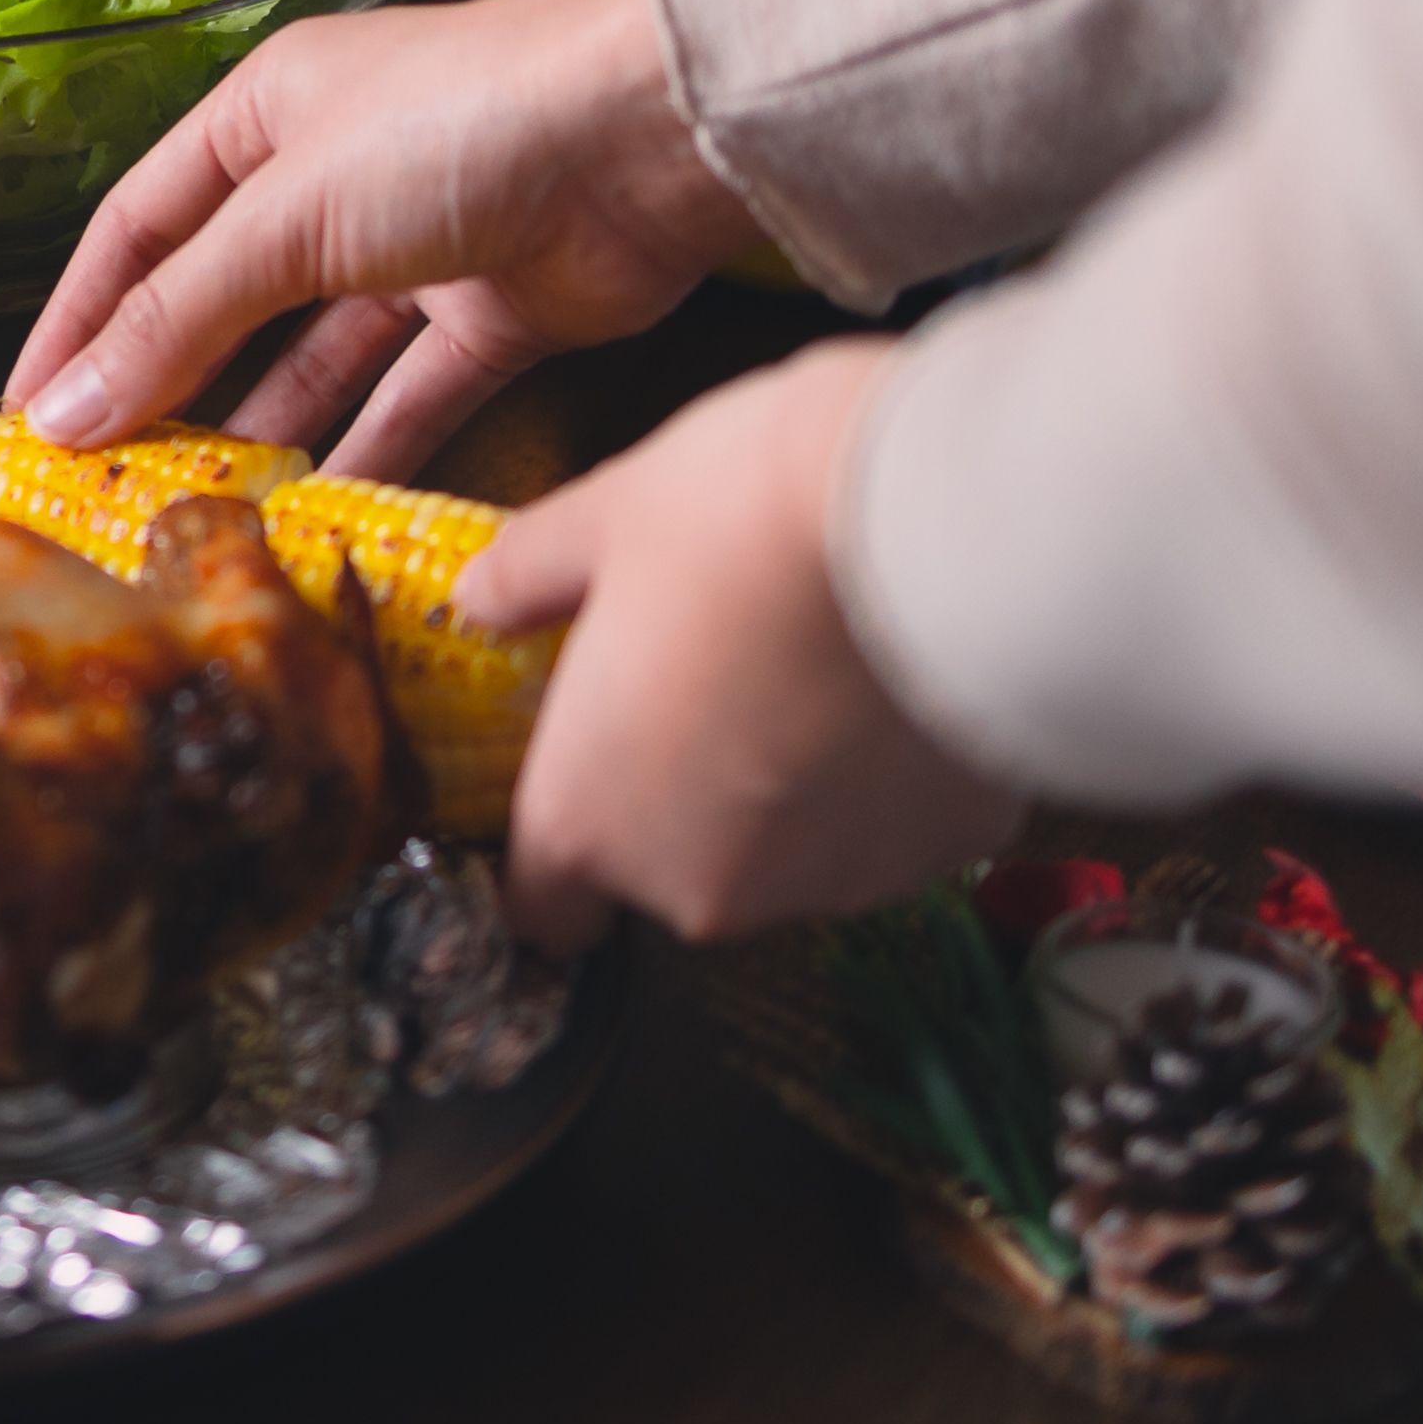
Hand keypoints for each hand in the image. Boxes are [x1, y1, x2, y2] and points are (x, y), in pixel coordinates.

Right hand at [10, 0, 750, 478]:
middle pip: (227, 299)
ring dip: (264, 433)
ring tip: (200, 516)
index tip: (29, 413)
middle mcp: (336, 175)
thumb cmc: (458, 124)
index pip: (143, 228)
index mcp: (268, 113)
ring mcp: (418, 249)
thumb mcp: (289, 216)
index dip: (83, 317)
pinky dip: (370, 455)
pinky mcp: (494, 315)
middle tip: (109, 486)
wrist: (655, 132)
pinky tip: (318, 518)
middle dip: (170, 388)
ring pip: (318, 360)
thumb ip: (177, 320)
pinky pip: (413, 400)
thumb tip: (62, 413)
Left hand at [473, 340, 1017, 948]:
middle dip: (685, 796)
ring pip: (789, 858)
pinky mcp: (938, 853)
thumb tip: (483, 597)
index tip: (589, 783)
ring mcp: (830, 882)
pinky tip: (889, 681)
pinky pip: (894, 827)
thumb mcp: (605, 518)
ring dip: (790, 791)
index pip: (545, 906)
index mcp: (588, 819)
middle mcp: (702, 884)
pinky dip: (887, 777)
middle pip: (671, 874)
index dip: (563, 849)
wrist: (940, 518)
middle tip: (713, 679)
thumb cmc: (746, 517)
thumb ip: (526, 578)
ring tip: (810, 669)